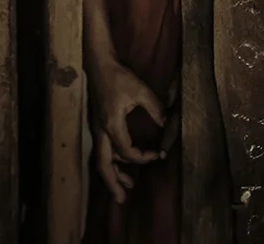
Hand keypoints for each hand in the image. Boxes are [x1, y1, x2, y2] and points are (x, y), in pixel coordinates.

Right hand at [90, 61, 164, 176]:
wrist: (99, 64)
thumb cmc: (119, 76)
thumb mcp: (140, 89)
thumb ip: (155, 108)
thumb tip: (166, 124)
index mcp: (112, 126)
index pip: (127, 152)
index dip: (142, 158)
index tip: (157, 154)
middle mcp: (102, 131)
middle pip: (103, 165)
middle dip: (113, 183)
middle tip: (123, 200)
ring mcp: (98, 128)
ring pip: (102, 158)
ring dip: (113, 174)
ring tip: (125, 186)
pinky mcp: (98, 123)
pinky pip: (103, 149)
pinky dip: (111, 160)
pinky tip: (120, 162)